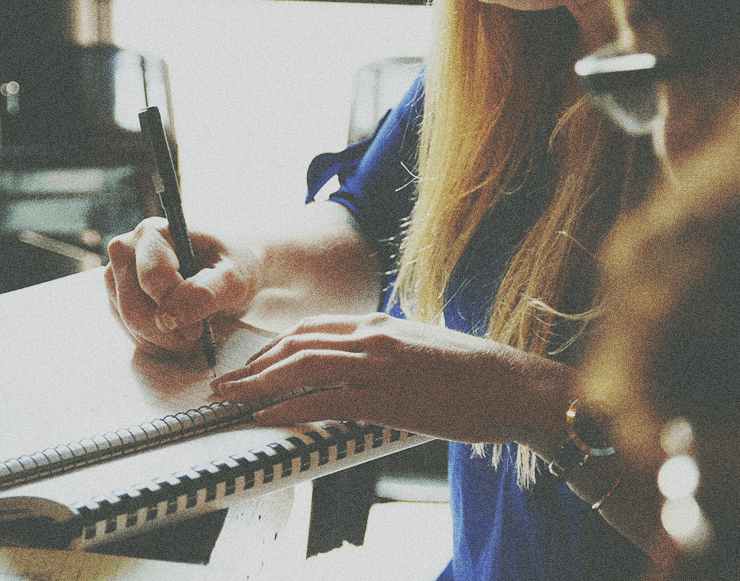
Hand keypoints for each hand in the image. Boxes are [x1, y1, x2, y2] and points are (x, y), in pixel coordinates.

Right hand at [104, 217, 259, 355]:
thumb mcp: (233, 279)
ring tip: (194, 334)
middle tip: (199, 336)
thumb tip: (167, 318)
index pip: (151, 278)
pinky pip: (131, 334)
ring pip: (130, 324)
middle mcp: (126, 251)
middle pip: (134, 307)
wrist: (231, 272)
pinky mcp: (119, 301)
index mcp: (153, 233)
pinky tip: (181, 336)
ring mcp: (117, 277)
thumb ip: (204, 293)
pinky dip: (159, 344)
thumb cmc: (234, 267)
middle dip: (169, 332)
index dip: (177, 307)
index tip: (201, 326)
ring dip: (165, 341)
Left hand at [211, 313, 573, 447]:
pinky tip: (266, 417)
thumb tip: (357, 368)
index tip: (251, 363)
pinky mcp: (388, 397)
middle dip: (254, 363)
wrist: (516, 386)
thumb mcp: (420, 348)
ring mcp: (379, 365)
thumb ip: (384, 351)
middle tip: (224, 382)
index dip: (273, 346)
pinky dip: (289, 408)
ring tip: (231, 398)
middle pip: (296, 343)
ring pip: (302, 367)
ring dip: (258, 383)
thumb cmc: (474, 375)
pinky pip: (325, 401)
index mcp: (379, 323)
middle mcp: (373, 336)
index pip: (311, 329)